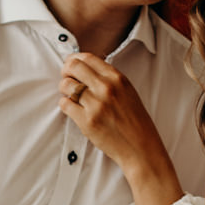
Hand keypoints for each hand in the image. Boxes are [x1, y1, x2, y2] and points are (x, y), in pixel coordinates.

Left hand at [59, 52, 181, 204]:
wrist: (140, 147)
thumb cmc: (134, 120)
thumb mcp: (127, 91)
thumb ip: (108, 78)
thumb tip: (85, 66)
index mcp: (117, 78)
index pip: (87, 57)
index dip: (74, 59)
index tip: (71, 65)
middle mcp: (106, 88)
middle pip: (73, 67)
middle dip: (66, 71)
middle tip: (67, 79)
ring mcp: (96, 104)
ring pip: (66, 86)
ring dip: (65, 89)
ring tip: (71, 96)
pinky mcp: (86, 121)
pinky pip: (65, 104)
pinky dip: (65, 105)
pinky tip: (73, 109)